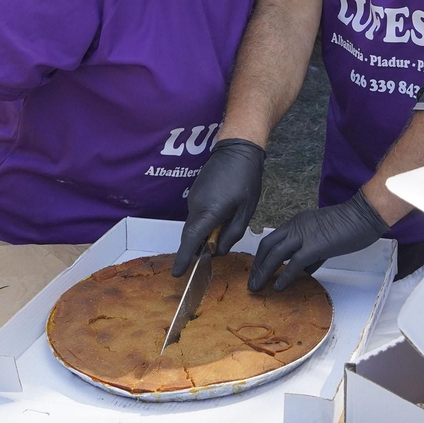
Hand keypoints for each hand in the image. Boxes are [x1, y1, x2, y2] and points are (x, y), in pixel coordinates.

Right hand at [174, 139, 264, 274]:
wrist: (237, 149)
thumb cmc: (245, 179)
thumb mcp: (245, 211)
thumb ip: (232, 234)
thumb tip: (218, 250)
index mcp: (209, 211)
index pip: (192, 240)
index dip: (183, 258)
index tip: (177, 273)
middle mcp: (196, 206)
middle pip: (190, 235)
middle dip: (195, 249)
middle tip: (205, 260)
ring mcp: (193, 198)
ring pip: (193, 225)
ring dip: (202, 234)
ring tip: (220, 235)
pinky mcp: (195, 193)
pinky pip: (196, 215)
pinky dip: (203, 223)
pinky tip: (219, 220)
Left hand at [249, 193, 389, 291]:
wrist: (364, 215)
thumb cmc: (349, 225)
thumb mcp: (325, 236)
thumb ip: (313, 253)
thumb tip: (306, 270)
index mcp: (297, 222)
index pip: (272, 239)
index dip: (262, 256)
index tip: (257, 270)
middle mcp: (296, 227)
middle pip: (267, 246)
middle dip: (257, 265)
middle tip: (252, 282)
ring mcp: (304, 235)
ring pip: (276, 254)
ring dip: (263, 272)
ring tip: (257, 288)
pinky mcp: (315, 245)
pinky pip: (294, 263)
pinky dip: (284, 276)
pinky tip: (278, 287)